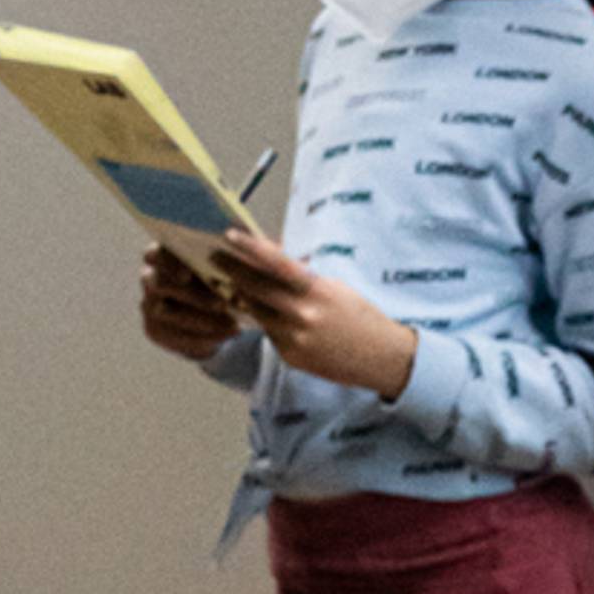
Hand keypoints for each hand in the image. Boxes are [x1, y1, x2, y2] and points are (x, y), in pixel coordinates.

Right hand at [138, 244, 232, 366]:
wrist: (211, 309)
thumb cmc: (221, 274)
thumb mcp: (226, 263)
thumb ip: (226, 256)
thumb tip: (241, 248)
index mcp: (162, 253)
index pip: (154, 254)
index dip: (168, 264)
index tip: (187, 275)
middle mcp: (150, 278)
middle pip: (160, 284)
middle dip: (192, 295)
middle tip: (223, 304)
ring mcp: (149, 305)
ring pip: (167, 313)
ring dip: (201, 319)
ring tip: (234, 323)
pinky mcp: (154, 329)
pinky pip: (175, 336)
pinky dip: (205, 336)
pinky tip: (229, 334)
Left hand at [205, 228, 418, 399]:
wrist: (381, 358)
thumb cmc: (359, 316)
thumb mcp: (334, 287)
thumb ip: (301, 275)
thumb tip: (271, 254)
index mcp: (317, 291)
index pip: (277, 264)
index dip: (251, 248)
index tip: (229, 234)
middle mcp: (302, 315)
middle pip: (256, 288)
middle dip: (232, 271)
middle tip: (212, 256)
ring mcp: (294, 338)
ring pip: (256, 311)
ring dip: (243, 296)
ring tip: (230, 281)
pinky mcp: (290, 356)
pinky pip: (269, 333)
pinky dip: (265, 320)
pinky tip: (264, 312)